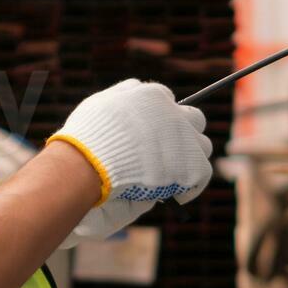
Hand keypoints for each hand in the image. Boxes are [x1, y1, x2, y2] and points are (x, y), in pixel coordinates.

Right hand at [50, 79, 213, 236]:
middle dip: (184, 134)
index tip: (155, 136)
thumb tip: (136, 92)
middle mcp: (173, 112)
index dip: (162, 120)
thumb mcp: (101, 104)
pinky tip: (177, 195)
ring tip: (174, 176)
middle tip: (170, 154)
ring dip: (191, 159)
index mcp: (151, 96)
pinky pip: (202, 173)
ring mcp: (184, 138)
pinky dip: (192, 186)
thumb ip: (122, 96)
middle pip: (193, 118)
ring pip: (202, 145)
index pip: (167, 102)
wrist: (86, 164)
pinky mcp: (191, 164)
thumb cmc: (85, 139)